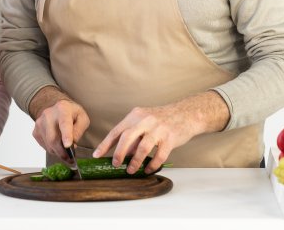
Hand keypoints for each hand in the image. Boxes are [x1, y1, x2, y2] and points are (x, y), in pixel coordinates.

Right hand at [29, 86, 89, 161]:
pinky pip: (44, 146)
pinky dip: (52, 149)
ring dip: (58, 152)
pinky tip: (58, 145)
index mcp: (63, 109)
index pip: (64, 123)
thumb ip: (79, 130)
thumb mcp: (82, 118)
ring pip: (49, 145)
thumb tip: (72, 143)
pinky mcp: (35, 131)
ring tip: (66, 151)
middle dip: (63, 152)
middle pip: (54, 138)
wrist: (57, 108)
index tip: (68, 146)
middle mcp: (48, 115)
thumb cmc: (71, 114)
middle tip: (71, 159)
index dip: (66, 135)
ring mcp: (39, 123)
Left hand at [92, 91, 229, 173]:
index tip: (97, 155)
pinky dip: (152, 165)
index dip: (105, 144)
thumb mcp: (144, 121)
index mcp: (136, 115)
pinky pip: (159, 155)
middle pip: (127, 137)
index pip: (117, 130)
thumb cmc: (162, 119)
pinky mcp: (170, 138)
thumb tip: (122, 153)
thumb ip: (133, 135)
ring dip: (135, 162)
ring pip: (142, 148)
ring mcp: (158, 129)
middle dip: (119, 153)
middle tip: (115, 164)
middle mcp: (146, 120)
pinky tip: (148, 169)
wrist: (186, 113)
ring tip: (131, 170)